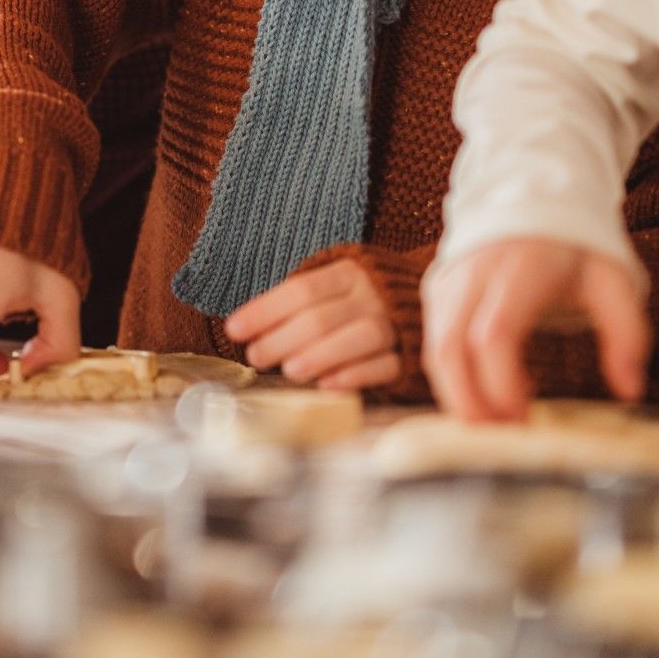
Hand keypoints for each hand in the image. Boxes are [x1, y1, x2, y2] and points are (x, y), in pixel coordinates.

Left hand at [224, 259, 399, 388]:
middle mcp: (372, 296)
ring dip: (320, 355)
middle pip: (323, 317)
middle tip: (256, 356)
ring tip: (290, 371)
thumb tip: (245, 327)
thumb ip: (295, 302)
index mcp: (348, 272)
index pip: (301, 290)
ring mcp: (394, 325)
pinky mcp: (409, 354)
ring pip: (357, 338)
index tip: (234, 329)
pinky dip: (357, 374)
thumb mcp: (331, 287)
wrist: (424, 305)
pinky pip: (386, 364)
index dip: (265, 310)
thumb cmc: (358, 300)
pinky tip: (329, 384)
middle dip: (284, 338)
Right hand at [423, 238, 647, 421]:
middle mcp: (473, 275)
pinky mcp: (436, 290)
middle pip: (449, 350)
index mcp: (518, 270)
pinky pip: (433, 342)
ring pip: (434, 350)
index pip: (493, 334)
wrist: (529, 193)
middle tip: (502, 437)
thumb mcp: (613, 280)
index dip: (500, 383)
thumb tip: (628, 388)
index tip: (522, 417)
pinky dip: (453, 377)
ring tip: (496, 423)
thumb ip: (626, 333)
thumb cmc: (572, 245)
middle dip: (468, 403)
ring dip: (457, 396)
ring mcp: (449, 282)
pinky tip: (487, 392)